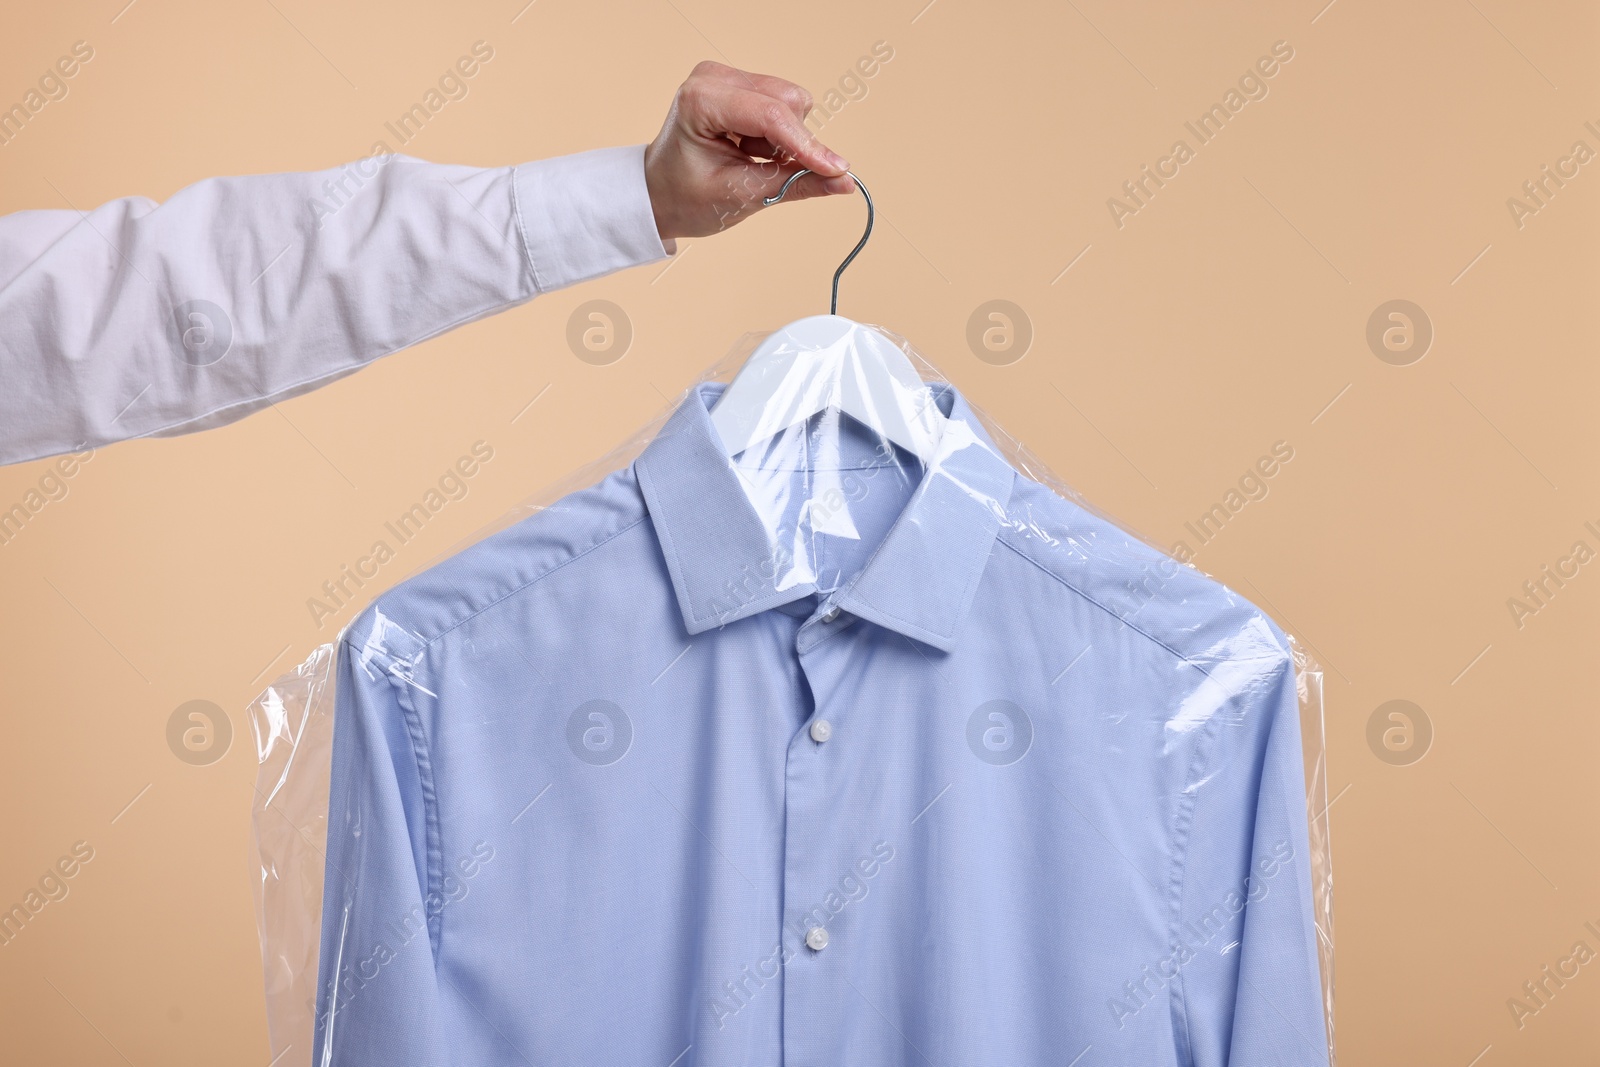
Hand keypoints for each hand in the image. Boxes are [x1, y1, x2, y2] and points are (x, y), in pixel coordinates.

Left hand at [644, 61, 854, 240]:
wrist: (660, 194)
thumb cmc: (686, 197)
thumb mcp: (741, 198)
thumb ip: (795, 185)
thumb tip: (843, 181)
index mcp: (701, 100)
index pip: (771, 116)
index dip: (807, 145)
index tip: (836, 170)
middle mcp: (714, 77)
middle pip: (787, 100)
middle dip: (792, 142)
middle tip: (764, 170)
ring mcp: (726, 76)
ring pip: (790, 100)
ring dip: (782, 139)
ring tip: (748, 159)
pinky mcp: (739, 84)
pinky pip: (782, 103)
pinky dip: (776, 134)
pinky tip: (748, 148)